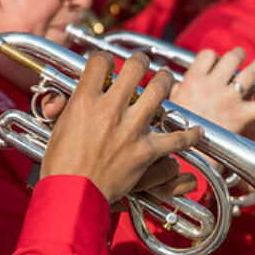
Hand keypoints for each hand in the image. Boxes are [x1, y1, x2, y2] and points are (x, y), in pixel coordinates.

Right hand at [41, 52, 202, 203]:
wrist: (73, 194)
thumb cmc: (60, 166)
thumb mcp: (57, 129)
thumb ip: (63, 108)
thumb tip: (59, 97)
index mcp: (85, 101)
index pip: (100, 62)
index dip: (105, 59)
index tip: (108, 64)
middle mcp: (110, 109)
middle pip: (135, 68)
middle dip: (140, 60)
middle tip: (142, 62)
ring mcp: (131, 129)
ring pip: (159, 90)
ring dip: (165, 81)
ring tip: (166, 79)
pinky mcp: (146, 151)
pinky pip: (177, 138)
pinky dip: (190, 135)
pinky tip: (196, 131)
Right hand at [169, 48, 254, 133]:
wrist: (188, 152)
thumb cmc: (176, 128)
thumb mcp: (171, 103)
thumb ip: (175, 87)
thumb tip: (168, 76)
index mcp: (194, 80)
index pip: (208, 55)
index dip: (214, 56)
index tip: (216, 62)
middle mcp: (213, 85)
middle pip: (232, 58)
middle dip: (239, 54)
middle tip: (242, 54)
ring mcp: (229, 99)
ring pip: (251, 73)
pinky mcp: (241, 115)